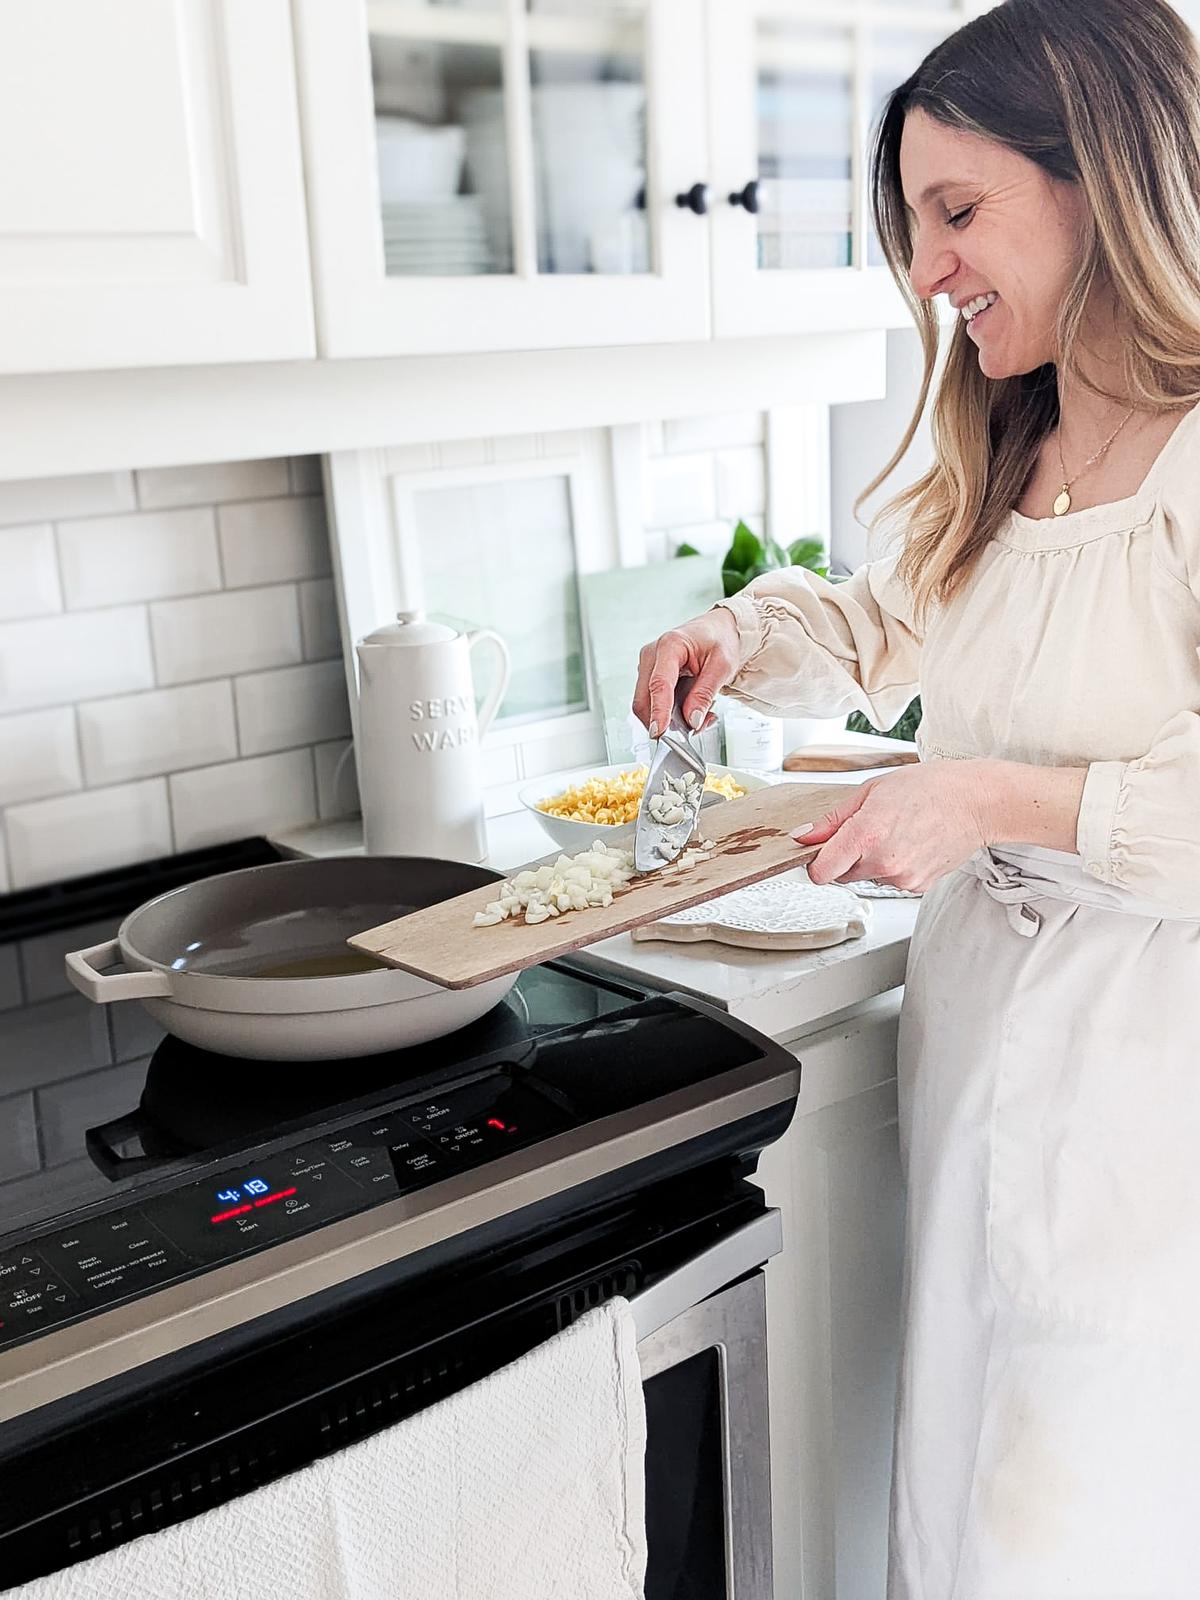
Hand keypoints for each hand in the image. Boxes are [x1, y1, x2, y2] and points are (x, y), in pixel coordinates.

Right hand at [633, 609, 739, 737]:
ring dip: (669, 720)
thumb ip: (705, 693)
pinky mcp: (650, 676)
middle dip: (664, 721)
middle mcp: (652, 655)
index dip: (658, 711)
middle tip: (693, 730)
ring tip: (699, 716)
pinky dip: (669, 714)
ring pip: (647, 705)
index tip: (659, 731)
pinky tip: (691, 710)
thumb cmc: (719, 640)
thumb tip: (692, 720)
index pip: (659, 684)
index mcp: (670, 645)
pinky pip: (653, 703)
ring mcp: (648, 666)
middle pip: (644, 699)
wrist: (717, 630)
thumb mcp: (722, 666)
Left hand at [798, 761, 993, 892]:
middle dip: (846, 857)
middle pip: (841, 875)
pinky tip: (909, 844)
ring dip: (870, 861)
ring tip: (895, 832)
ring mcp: (902, 878)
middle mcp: (883, 862)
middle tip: (868, 829)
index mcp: (867, 834)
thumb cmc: (930, 788)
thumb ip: (833, 819)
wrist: (977, 803)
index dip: (816, 862)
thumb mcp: (872, 790)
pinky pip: (890, 881)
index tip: (820, 852)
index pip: (821, 872)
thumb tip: (805, 836)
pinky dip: (892, 866)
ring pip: (866, 878)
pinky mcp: (917, 887)